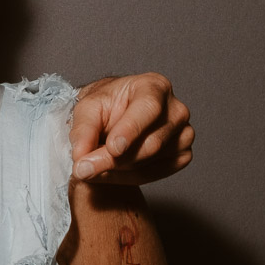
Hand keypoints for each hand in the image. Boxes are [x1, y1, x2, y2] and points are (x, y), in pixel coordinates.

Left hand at [71, 73, 194, 183]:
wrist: (113, 118)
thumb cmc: (105, 107)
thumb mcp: (86, 109)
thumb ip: (83, 130)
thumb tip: (81, 156)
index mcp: (155, 86)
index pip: (148, 108)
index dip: (131, 130)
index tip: (113, 148)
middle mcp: (175, 110)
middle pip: (150, 142)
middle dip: (112, 159)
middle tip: (82, 169)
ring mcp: (183, 134)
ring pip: (149, 161)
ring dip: (115, 170)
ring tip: (92, 165)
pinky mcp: (182, 155)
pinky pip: (154, 174)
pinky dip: (125, 177)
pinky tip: (109, 170)